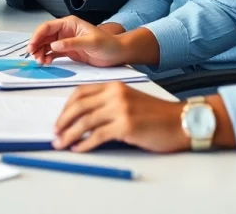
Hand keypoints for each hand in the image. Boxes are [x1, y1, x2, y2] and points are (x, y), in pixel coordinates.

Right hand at [26, 16, 126, 66]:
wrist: (116, 54)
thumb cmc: (107, 44)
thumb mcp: (90, 42)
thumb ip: (71, 43)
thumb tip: (54, 45)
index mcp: (70, 23)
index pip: (48, 27)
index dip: (38, 35)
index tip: (32, 45)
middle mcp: (65, 31)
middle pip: (45, 36)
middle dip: (36, 44)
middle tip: (32, 54)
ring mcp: (65, 41)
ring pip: (47, 45)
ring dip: (40, 52)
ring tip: (39, 60)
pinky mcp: (67, 51)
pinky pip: (52, 53)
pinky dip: (47, 57)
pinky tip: (45, 62)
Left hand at [53, 82, 188, 152]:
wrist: (180, 121)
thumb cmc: (156, 115)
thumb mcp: (129, 101)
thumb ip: (108, 104)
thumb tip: (83, 119)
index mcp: (115, 86)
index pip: (81, 92)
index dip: (66, 107)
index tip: (59, 118)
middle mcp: (116, 94)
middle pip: (79, 106)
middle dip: (63, 121)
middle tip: (55, 133)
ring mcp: (120, 109)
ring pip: (85, 122)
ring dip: (69, 134)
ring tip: (61, 143)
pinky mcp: (126, 126)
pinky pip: (97, 136)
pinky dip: (84, 144)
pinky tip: (79, 149)